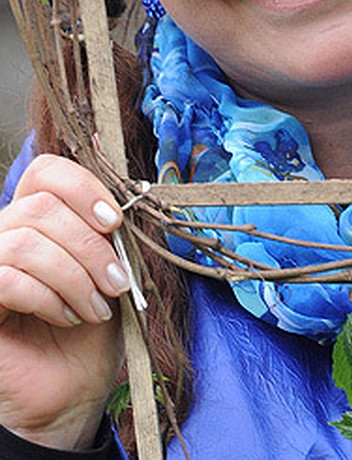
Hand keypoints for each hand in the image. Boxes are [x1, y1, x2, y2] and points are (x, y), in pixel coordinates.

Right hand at [0, 154, 128, 448]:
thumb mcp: (113, 269)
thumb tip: (128, 182)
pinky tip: (67, 317)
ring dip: (74, 276)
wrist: (73, 391)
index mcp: (38, 220)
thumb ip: (112, 230)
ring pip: (25, 241)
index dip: (83, 188)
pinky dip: (48, 297)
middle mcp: (5, 236)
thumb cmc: (94, 330)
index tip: (114, 223)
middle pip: (41, 206)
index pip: (46, 172)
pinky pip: (5, 277)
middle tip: (116, 281)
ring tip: (96, 307)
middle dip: (91, 246)